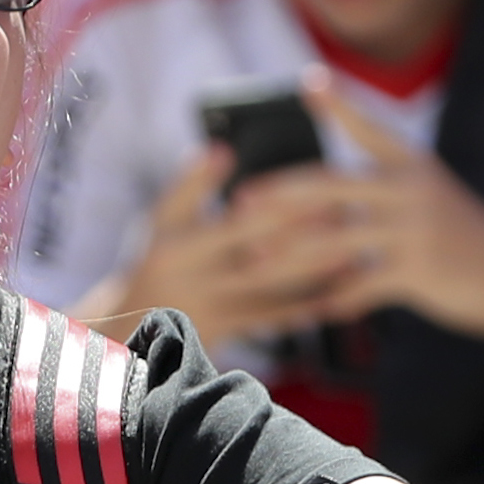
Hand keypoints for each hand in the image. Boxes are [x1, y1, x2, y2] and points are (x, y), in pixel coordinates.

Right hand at [95, 143, 385, 345]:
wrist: (129, 330)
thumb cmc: (152, 263)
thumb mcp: (159, 222)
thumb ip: (190, 186)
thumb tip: (223, 148)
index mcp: (178, 248)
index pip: (239, 227)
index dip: (282, 211)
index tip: (323, 191)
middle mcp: (196, 284)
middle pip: (264, 261)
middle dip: (309, 242)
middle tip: (351, 220)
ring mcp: (212, 313)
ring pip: (273, 294)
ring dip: (315, 278)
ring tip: (354, 255)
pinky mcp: (226, 335)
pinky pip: (271, 322)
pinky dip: (303, 309)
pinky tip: (335, 296)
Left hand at [282, 69, 483, 341]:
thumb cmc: (466, 239)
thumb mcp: (431, 199)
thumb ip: (382, 194)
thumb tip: (323, 200)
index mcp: (413, 165)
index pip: (369, 126)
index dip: (338, 103)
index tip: (306, 80)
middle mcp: (411, 189)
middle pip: (332, 185)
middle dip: (280, 194)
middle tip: (241, 201)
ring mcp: (416, 230)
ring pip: (335, 239)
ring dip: (289, 254)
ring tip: (255, 265)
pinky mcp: (421, 271)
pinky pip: (363, 284)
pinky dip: (334, 298)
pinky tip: (310, 309)